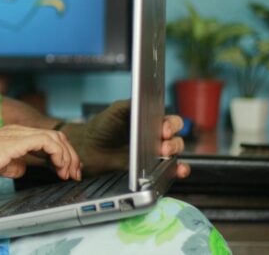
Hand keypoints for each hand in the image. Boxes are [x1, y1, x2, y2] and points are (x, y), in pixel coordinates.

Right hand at [0, 125, 81, 183]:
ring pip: (55, 137)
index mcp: (14, 135)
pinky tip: (59, 167)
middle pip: (56, 136)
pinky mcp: (17, 140)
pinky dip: (58, 154)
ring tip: (68, 173)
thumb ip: (13, 164)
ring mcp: (18, 133)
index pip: (47, 140)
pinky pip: (48, 142)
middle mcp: (18, 131)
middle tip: (74, 174)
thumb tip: (24, 167)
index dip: (62, 155)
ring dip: (67, 156)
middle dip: (70, 156)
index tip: (67, 172)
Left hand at [59, 100, 190, 177]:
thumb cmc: (102, 125)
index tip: (164, 129)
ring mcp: (153, 152)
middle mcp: (154, 135)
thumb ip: (131, 104)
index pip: (169, 120)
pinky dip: (178, 169)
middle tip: (163, 146)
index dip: (171, 124)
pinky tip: (179, 170)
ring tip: (164, 154)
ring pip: (175, 152)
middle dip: (173, 140)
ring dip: (175, 153)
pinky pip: (169, 169)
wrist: (89, 147)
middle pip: (176, 136)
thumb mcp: (116, 110)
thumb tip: (145, 99)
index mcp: (149, 119)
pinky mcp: (149, 168)